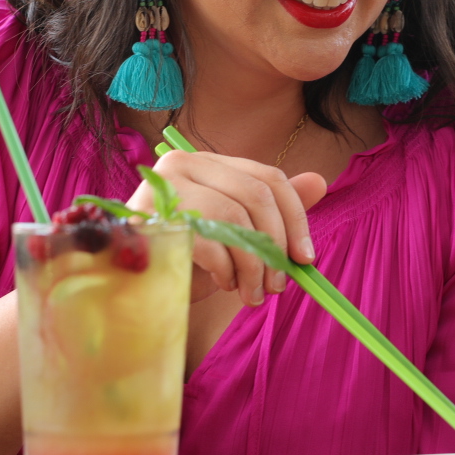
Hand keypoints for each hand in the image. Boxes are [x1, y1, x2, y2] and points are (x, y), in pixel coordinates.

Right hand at [131, 150, 326, 304]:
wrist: (134, 287)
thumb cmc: (185, 260)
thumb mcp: (234, 236)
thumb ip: (271, 212)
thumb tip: (319, 181)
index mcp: (208, 162)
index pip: (268, 178)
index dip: (295, 219)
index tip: (306, 258)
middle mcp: (182, 163)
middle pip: (256, 195)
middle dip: (275, 246)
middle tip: (277, 285)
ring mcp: (163, 186)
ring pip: (234, 219)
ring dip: (252, 265)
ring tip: (250, 292)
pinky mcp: (150, 214)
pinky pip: (209, 241)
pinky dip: (226, 269)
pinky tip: (223, 283)